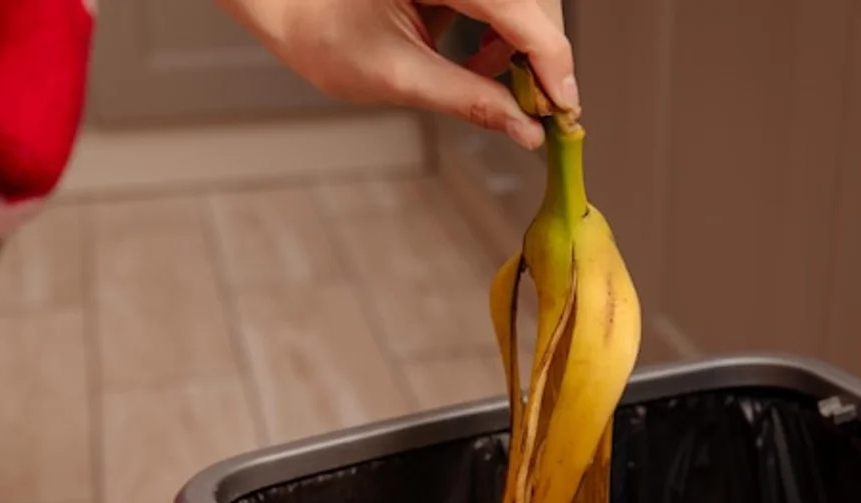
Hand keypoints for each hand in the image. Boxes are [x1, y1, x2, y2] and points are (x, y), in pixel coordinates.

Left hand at [218, 0, 576, 149]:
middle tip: (533, 109)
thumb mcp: (399, 78)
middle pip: (534, 3)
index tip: (565, 109)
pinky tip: (478, 59)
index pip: (520, 11)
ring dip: (524, 47)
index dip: (552, 62)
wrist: (295, 10)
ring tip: (487, 79)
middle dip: (541, 57)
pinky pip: (507, 1)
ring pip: (527, 3)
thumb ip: (469, 103)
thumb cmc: (327, 36)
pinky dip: (506, 35)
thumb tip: (527, 132)